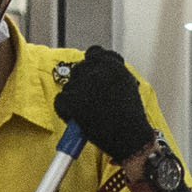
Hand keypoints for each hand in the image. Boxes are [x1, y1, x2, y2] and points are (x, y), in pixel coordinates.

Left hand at [54, 44, 154, 161]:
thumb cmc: (131, 117)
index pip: (93, 53)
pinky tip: (79, 118)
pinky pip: (60, 102)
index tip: (91, 76)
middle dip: (81, 84)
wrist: (130, 138)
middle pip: (78, 70)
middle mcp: (98, 72)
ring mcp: (84, 86)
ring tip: (90, 112)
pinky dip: (66, 111)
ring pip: (69, 87)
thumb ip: (111, 72)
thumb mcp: (128, 85)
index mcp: (113, 66)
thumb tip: (96, 68)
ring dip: (74, 99)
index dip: (91, 66)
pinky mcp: (73, 102)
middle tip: (90, 101)